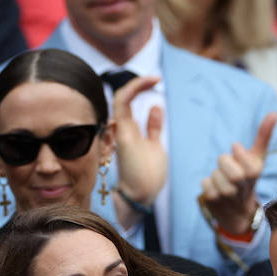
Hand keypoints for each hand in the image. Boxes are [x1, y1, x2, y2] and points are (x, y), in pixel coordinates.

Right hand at [110, 75, 167, 210]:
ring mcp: (119, 130)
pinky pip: (122, 102)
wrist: (141, 197)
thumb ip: (153, 127)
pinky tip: (148, 83)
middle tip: (156, 78)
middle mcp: (120, 129)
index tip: (156, 81)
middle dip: (138, 84)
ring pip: (120, 97)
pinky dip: (134, 89)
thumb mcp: (155, 146)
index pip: (127, 104)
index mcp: (127, 132)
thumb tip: (156, 106)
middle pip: (123, 98)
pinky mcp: (123, 132)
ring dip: (137, 84)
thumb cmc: (148, 176)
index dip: (139, 90)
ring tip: (154, 79)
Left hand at [200, 112, 276, 236]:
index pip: (246, 160)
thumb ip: (263, 135)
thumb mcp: (256, 157)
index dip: (238, 152)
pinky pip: (205, 185)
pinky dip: (208, 184)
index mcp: (255, 173)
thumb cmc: (246, 177)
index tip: (236, 149)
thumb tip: (274, 113)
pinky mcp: (215, 202)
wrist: (238, 211)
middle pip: (230, 169)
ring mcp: (229, 196)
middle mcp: (244, 187)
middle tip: (226, 165)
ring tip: (222, 179)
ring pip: (215, 176)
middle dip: (224, 162)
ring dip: (216, 174)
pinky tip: (216, 188)